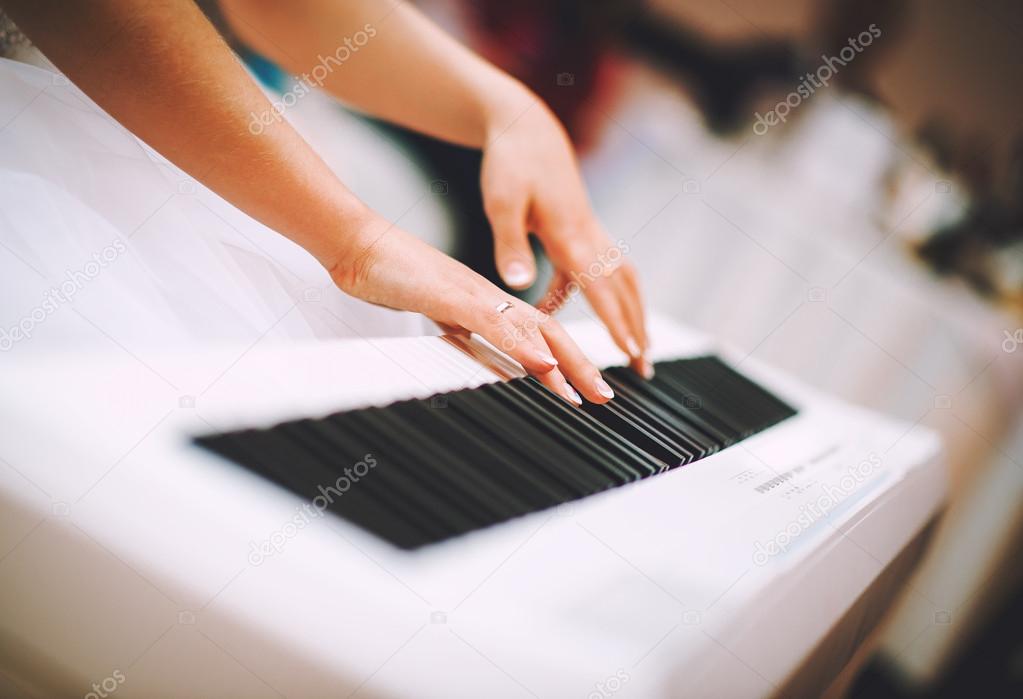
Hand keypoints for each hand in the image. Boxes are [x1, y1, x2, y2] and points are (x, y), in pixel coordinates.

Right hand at [328, 214, 616, 404]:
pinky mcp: (452, 297)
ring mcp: (474, 295)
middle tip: (604, 398)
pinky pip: (495, 323)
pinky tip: (543, 366)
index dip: (566, 360)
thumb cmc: (392, 277)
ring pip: (531, 329)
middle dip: (580, 366)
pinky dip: (522, 346)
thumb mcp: (435, 313)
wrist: (358, 246)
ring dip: (563, 362)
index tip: (586, 388)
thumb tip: (479, 356)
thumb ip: (461, 331)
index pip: (537, 332)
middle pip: (548, 332)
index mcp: (487, 302)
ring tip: (585, 392)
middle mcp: (489, 297)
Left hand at [480, 100, 651, 377]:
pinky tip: (575, 310)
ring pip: (620, 280)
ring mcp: (590, 232)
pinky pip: (599, 270)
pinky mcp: (582, 229)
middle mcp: (589, 236)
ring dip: (630, 314)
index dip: (617, 323)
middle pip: (623, 290)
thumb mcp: (501, 203)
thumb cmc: (510, 163)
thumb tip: (519, 285)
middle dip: (636, 329)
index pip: (601, 288)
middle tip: (644, 368)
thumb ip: (511, 246)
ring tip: (636, 347)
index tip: (632, 353)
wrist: (525, 127)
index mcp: (571, 235)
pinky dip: (599, 295)